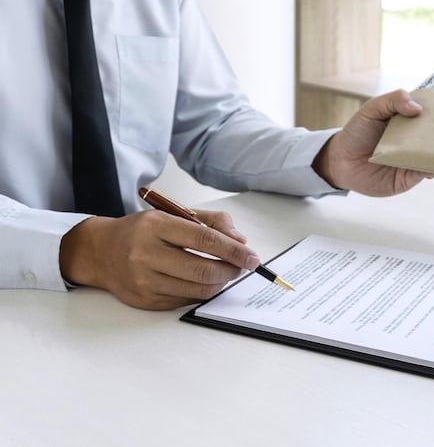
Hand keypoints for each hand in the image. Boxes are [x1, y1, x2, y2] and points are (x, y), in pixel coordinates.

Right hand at [59, 210, 260, 309]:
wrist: (100, 252)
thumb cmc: (143, 231)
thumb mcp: (173, 214)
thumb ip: (211, 222)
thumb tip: (240, 241)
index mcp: (155, 226)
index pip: (205, 239)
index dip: (234, 250)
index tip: (252, 256)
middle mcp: (146, 254)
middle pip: (204, 269)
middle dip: (231, 270)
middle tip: (241, 266)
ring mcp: (144, 281)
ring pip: (198, 289)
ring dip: (220, 282)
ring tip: (224, 272)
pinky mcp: (145, 300)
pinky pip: (186, 300)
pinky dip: (202, 291)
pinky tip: (202, 281)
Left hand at [312, 89, 432, 196]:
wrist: (340, 161)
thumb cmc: (356, 132)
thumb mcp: (372, 108)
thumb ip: (393, 100)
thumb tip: (418, 108)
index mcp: (410, 121)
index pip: (433, 115)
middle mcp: (416, 140)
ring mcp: (415, 158)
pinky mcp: (410, 176)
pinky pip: (428, 171)